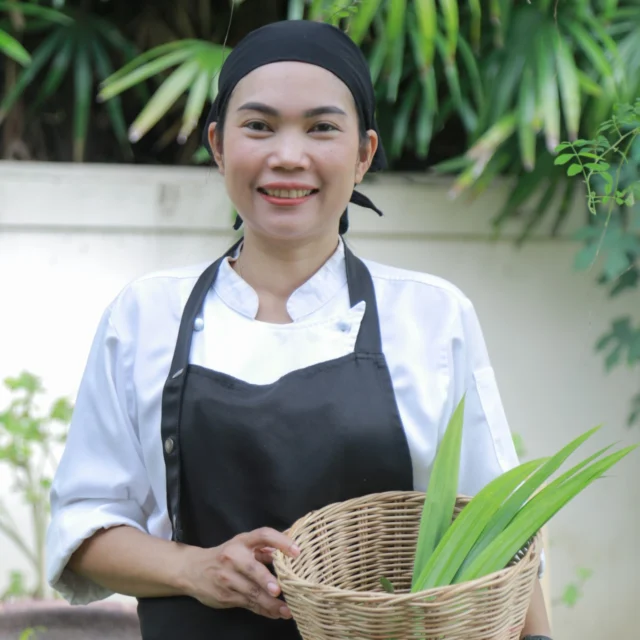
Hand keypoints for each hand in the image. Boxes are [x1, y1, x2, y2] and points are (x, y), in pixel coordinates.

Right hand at [181, 528, 299, 619]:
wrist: (193, 570)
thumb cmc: (225, 555)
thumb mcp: (242, 545)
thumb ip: (264, 548)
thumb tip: (291, 549)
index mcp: (242, 541)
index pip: (263, 535)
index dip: (281, 541)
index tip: (296, 552)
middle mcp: (234, 557)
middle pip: (252, 567)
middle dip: (265, 580)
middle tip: (278, 591)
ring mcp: (227, 578)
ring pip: (251, 591)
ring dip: (270, 603)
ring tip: (287, 610)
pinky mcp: (225, 596)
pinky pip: (248, 603)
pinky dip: (263, 610)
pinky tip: (276, 613)